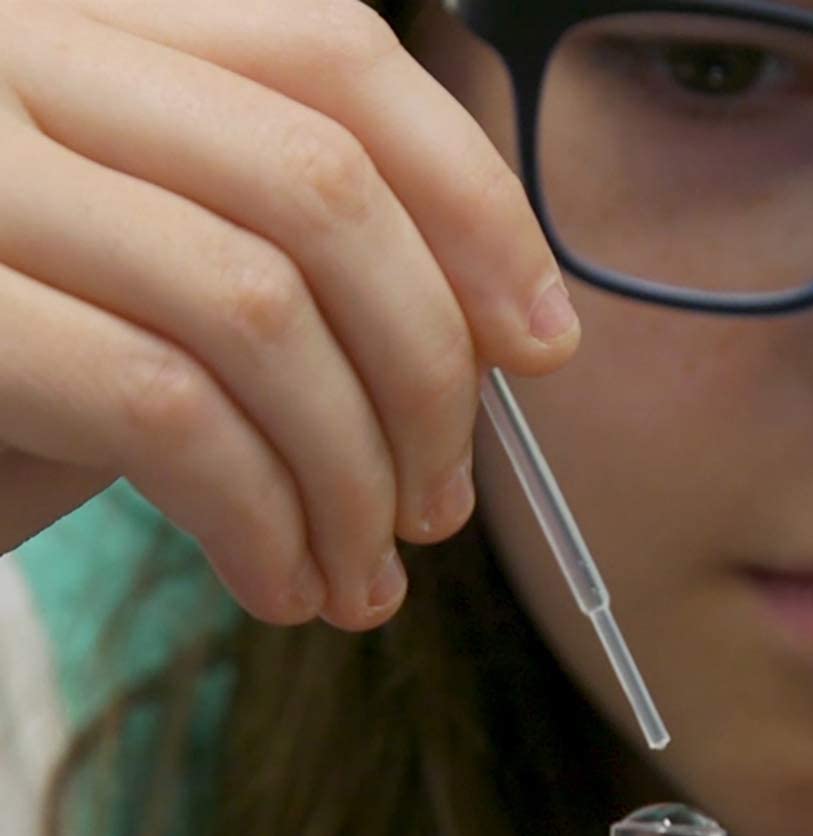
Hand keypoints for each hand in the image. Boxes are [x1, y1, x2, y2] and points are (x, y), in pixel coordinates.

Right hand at [0, 0, 577, 628]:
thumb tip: (516, 336)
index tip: (544, 344)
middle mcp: (20, 51)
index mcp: (102, 25)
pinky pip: (168, 413)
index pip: (336, 58)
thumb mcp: (180, 291)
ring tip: (365, 578)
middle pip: (322, 190)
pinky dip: (260, 522)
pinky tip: (280, 586)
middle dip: (427, 376)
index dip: (474, 204)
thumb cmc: (39, 372)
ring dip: (351, 478)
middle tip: (442, 507)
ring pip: (258, 310)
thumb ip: (311, 273)